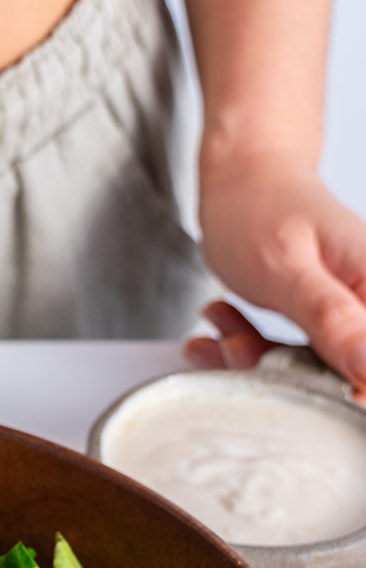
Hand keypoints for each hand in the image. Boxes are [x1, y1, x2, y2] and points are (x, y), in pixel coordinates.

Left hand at [195, 149, 365, 400]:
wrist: (242, 175)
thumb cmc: (264, 208)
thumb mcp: (289, 271)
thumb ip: (331, 321)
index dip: (350, 392)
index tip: (294, 384)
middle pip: (345, 377)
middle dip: (281, 373)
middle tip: (235, 346)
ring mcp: (344, 317)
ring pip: (305, 371)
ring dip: (252, 359)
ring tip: (220, 321)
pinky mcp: (317, 324)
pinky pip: (283, 356)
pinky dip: (243, 348)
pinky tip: (217, 323)